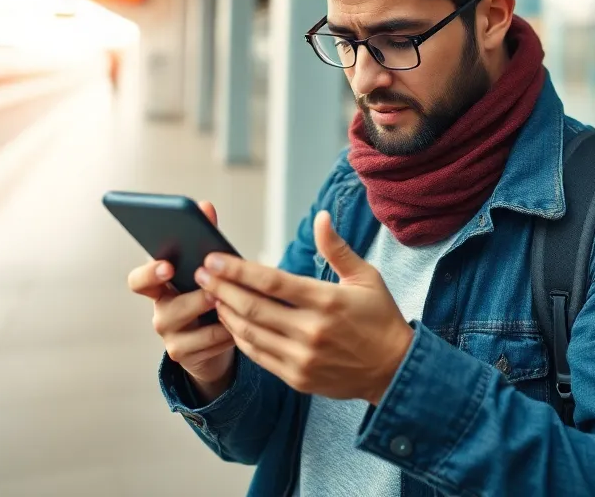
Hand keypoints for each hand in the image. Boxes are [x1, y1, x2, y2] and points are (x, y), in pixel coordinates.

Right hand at [127, 200, 235, 399]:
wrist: (215, 339)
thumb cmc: (210, 294)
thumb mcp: (208, 267)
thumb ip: (204, 237)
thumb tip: (205, 206)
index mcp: (160, 285)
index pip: (139, 280)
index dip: (150, 273)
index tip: (167, 266)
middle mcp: (160, 310)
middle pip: (167, 306)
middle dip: (194, 298)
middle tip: (215, 291)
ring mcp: (170, 336)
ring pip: (191, 325)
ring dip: (215, 313)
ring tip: (234, 304)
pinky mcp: (184, 355)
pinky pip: (210, 342)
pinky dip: (228, 331)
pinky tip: (242, 323)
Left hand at [195, 211, 412, 405]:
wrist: (393, 369)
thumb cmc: (380, 317)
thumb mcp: (366, 277)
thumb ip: (337, 249)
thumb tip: (320, 217)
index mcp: (326, 301)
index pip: (272, 282)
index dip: (238, 269)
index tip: (214, 259)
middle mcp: (311, 331)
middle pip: (253, 307)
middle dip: (222, 288)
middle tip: (202, 274)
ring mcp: (302, 357)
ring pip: (250, 333)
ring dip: (226, 313)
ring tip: (211, 295)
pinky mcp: (297, 377)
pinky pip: (258, 356)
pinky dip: (240, 337)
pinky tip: (231, 322)